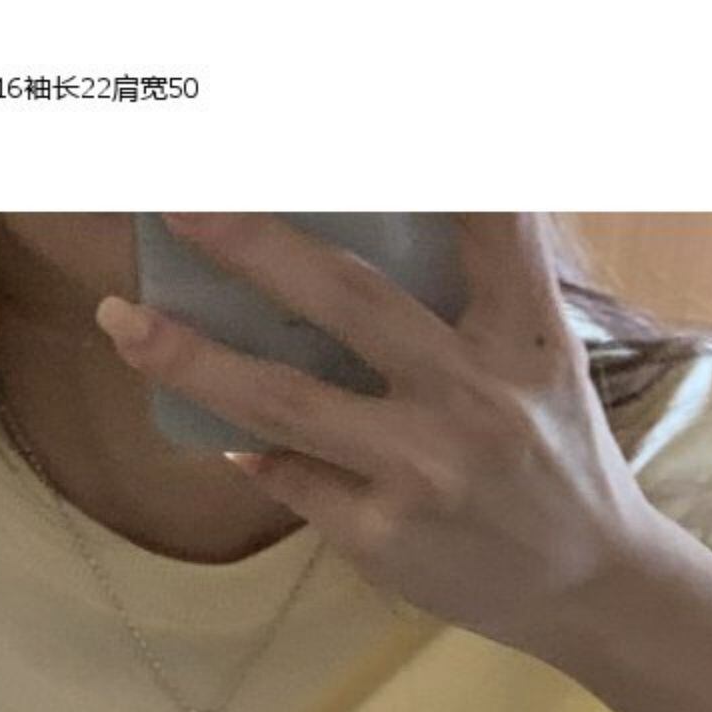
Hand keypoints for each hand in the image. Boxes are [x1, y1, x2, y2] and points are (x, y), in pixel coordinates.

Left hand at [95, 212, 671, 659]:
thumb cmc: (552, 454)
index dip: (426, 168)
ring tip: (123, 319)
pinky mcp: (382, 535)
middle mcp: (473, 395)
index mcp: (523, 334)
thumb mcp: (541, 360)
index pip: (487, 225)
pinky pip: (289, 476)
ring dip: (191, 357)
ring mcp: (422, 469)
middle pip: (347, 299)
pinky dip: (248, 448)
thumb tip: (360, 220)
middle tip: (179, 201)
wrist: (587, 585)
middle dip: (253, 244)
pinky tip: (219, 434)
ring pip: (283, 400)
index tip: (350, 126)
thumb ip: (478, 292)